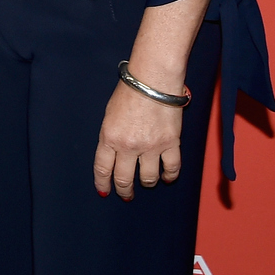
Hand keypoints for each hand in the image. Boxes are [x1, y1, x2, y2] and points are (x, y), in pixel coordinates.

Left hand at [93, 77, 185, 199]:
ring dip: (147, 183)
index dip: (103, 183)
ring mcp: (151, 146)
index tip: (104, 191)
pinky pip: (172, 168)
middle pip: (124, 178)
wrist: (153, 80)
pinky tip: (167, 177)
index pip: (103, 168)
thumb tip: (114, 155)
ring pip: (148, 178)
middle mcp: (129, 146)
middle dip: (124, 190)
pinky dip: (169, 176)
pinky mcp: (171, 143)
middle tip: (126, 194)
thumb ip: (111, 137)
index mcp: (109, 137)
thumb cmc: (129, 93)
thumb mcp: (109, 115)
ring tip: (146, 182)